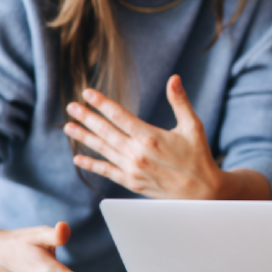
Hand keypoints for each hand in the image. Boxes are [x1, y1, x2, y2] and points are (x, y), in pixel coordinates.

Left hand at [64, 75, 223, 199]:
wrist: (203, 193)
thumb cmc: (199, 156)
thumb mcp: (193, 126)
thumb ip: (180, 102)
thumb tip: (174, 78)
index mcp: (151, 136)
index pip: (120, 116)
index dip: (102, 103)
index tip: (87, 93)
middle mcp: (138, 153)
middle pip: (106, 131)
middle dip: (87, 117)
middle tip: (71, 106)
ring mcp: (133, 169)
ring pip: (103, 150)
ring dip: (84, 138)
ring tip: (68, 126)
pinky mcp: (132, 183)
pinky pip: (107, 172)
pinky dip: (92, 165)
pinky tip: (78, 159)